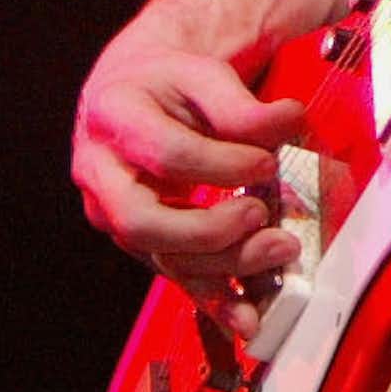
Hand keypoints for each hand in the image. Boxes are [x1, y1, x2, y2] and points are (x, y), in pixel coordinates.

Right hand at [73, 18, 304, 322]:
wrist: (136, 93)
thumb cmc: (169, 84)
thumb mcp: (202, 75)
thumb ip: (241, 104)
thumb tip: (288, 123)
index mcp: (115, 120)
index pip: (165, 153)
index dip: (220, 162)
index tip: (266, 160)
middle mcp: (103, 176)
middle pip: (141, 221)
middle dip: (207, 229)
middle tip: (262, 213)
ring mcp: (116, 215)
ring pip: (160, 256)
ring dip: (223, 263)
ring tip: (280, 250)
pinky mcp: (144, 242)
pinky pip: (174, 277)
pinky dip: (213, 300)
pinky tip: (247, 317)